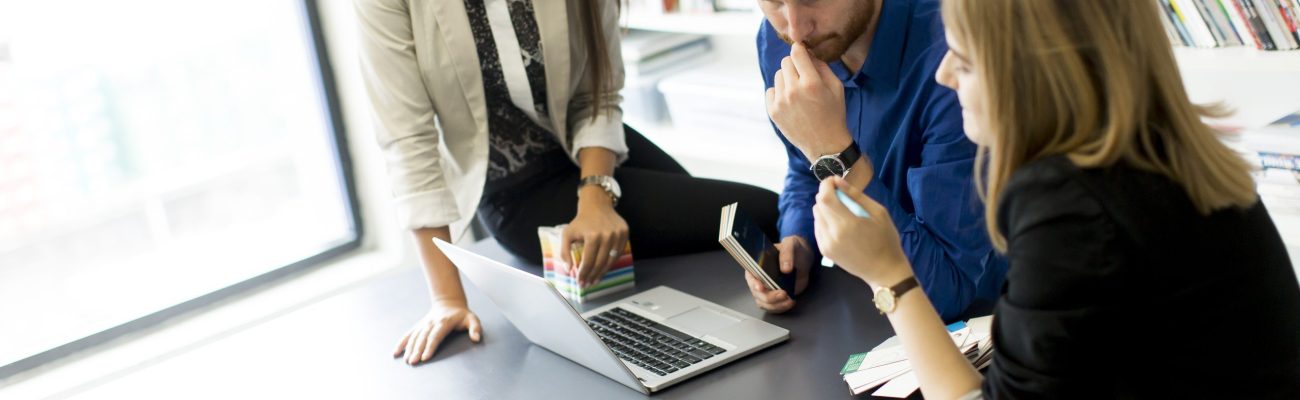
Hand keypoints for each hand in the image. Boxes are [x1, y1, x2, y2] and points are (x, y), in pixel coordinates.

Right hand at [393, 301, 482, 364]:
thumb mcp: (472, 319)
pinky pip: (409, 335)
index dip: (430, 346)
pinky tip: (395, 352)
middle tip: (413, 362)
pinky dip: (401, 343)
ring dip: (409, 348)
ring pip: (415, 337)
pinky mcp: (419, 326)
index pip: (436, 336)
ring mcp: (424, 325)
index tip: (425, 357)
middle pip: (423, 338)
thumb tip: (476, 338)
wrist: (449, 303)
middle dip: (417, 350)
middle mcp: (431, 323)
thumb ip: (476, 328)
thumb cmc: (462, 315)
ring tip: (406, 360)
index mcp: (444, 322)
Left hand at [561, 190, 629, 287]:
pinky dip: (611, 262)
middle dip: (593, 276)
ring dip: (603, 272)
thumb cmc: (581, 221)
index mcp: (592, 236)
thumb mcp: (567, 234)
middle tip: (588, 284)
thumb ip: (565, 252)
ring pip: (611, 260)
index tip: (580, 283)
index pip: (589, 261)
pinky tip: (604, 268)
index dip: (584, 274)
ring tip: (595, 280)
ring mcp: (618, 234)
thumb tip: (569, 269)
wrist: (597, 205)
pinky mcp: (625, 233)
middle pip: (600, 263)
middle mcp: (607, 236)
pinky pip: (618, 253)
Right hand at [745, 235, 813, 312]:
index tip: (761, 287)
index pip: (750, 276)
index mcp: (757, 265)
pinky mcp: (776, 296)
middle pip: (757, 293)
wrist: (802, 258)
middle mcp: (759, 279)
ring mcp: (767, 289)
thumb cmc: (793, 249)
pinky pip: (774, 307)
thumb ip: (787, 254)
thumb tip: (786, 268)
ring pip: (764, 303)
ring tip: (789, 300)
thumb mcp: (790, 245)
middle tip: (783, 294)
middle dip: (770, 297)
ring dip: (776, 305)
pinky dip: (781, 308)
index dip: (753, 283)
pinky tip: (790, 302)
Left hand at [765, 42, 851, 160]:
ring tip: (799, 92)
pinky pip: (771, 91)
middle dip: (795, 65)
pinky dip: (779, 93)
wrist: (826, 144)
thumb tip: (806, 53)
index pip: (796, 53)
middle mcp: (793, 91)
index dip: (799, 50)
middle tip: (803, 76)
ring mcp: (781, 102)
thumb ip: (821, 66)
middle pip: (785, 62)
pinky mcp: (773, 112)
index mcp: (811, 83)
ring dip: (787, 79)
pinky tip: (790, 102)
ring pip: (778, 76)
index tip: (801, 52)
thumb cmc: (834, 113)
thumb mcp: (836, 87)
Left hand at [812, 177, 912, 287]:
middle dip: (826, 194)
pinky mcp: (825, 251)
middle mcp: (833, 234)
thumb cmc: (887, 240)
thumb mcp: (879, 213)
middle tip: (840, 194)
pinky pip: (818, 228)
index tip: (833, 180)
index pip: (825, 197)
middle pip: (818, 205)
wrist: (884, 271)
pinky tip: (839, 224)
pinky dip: (825, 221)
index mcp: (848, 224)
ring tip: (842, 211)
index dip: (826, 185)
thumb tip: (839, 181)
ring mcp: (827, 244)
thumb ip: (857, 196)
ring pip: (816, 216)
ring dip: (825, 208)